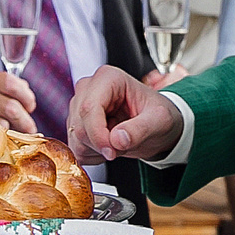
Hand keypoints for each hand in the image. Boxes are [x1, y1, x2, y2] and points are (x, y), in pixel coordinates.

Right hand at [0, 66, 37, 132]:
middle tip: (30, 128)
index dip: (27, 97)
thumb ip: (1, 84)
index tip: (30, 106)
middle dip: (25, 121)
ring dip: (12, 131)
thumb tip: (25, 93)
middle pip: (10, 107)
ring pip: (0, 123)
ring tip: (14, 134)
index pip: (12, 84)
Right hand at [67, 64, 182, 162]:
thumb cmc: (158, 115)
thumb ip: (140, 129)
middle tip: (123, 146)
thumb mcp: (159, 121)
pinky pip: (75, 148)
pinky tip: (109, 147)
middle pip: (79, 125)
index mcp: (108, 78)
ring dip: (98, 150)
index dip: (98, 134)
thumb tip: (117, 140)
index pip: (89, 107)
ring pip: (75, 138)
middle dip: (101, 144)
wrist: (156, 125)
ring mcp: (79, 106)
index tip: (113, 151)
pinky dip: (93, 155)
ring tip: (119, 143)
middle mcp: (89, 88)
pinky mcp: (76, 124)